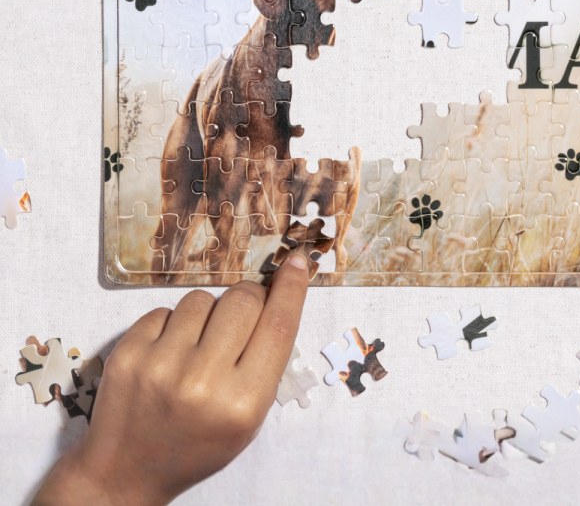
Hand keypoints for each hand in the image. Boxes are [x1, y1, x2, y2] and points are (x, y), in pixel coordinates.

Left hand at [34, 252, 309, 505]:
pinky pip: (164, 309)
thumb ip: (266, 359)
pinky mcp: (128, 354)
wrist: (127, 471)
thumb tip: (279, 293)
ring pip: (202, 298)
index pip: (279, 326)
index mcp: (243, 403)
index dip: (292, 289)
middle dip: (248, 301)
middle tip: (238, 321)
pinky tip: (167, 354)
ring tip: (195, 347)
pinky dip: (171, 325)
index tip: (296, 262)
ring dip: (206, 314)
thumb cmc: (199, 442)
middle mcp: (204, 382)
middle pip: (243, 299)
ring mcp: (161, 366)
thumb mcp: (248, 415)